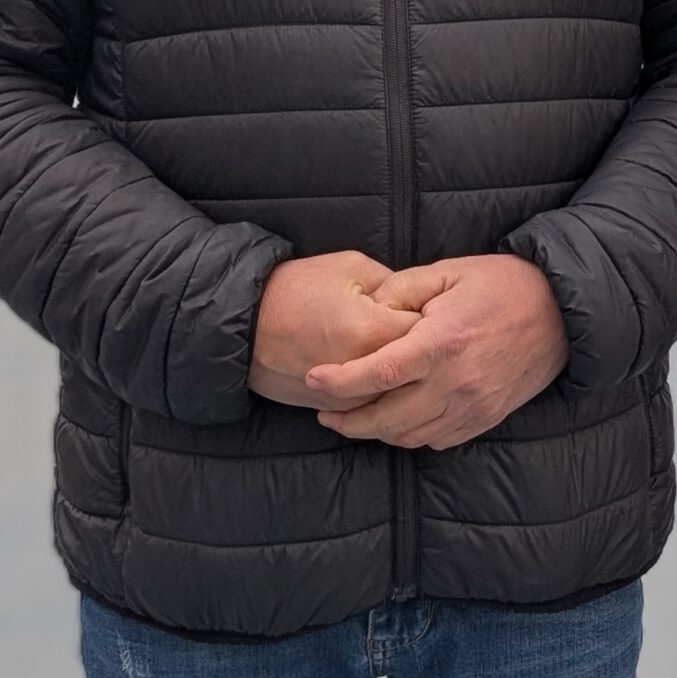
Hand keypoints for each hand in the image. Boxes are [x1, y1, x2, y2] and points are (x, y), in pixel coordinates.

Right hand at [249, 249, 421, 407]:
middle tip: (415, 327)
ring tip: (396, 346)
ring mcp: (349, 398)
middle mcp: (365, 373)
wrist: (243, 325)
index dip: (432, 316)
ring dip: (405, 374)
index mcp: (372, 332)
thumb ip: (396, 286)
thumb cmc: (295, 288)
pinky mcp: (335, 409)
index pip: (428, 331)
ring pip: (399, 393)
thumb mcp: (352, 268)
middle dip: (421, 348)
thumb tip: (421, 303)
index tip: (429, 305)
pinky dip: (382, 390)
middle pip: (418, 368)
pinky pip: (374, 406)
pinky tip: (379, 368)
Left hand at [308, 254, 568, 449]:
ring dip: (376, 431)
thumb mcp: (448, 270)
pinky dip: (411, 435)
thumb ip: (401, 287)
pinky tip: (399, 419)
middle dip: (347, 421)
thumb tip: (365, 308)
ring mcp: (473, 406)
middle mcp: (456, 382)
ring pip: (409, 436)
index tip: (314, 380)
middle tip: (324, 412)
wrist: (562, 312)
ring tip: (356, 416)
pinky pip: (437, 440)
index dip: (339, 383)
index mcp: (442, 342)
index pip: (377, 374)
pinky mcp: (486, 419)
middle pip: (386, 419)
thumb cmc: (503, 284)